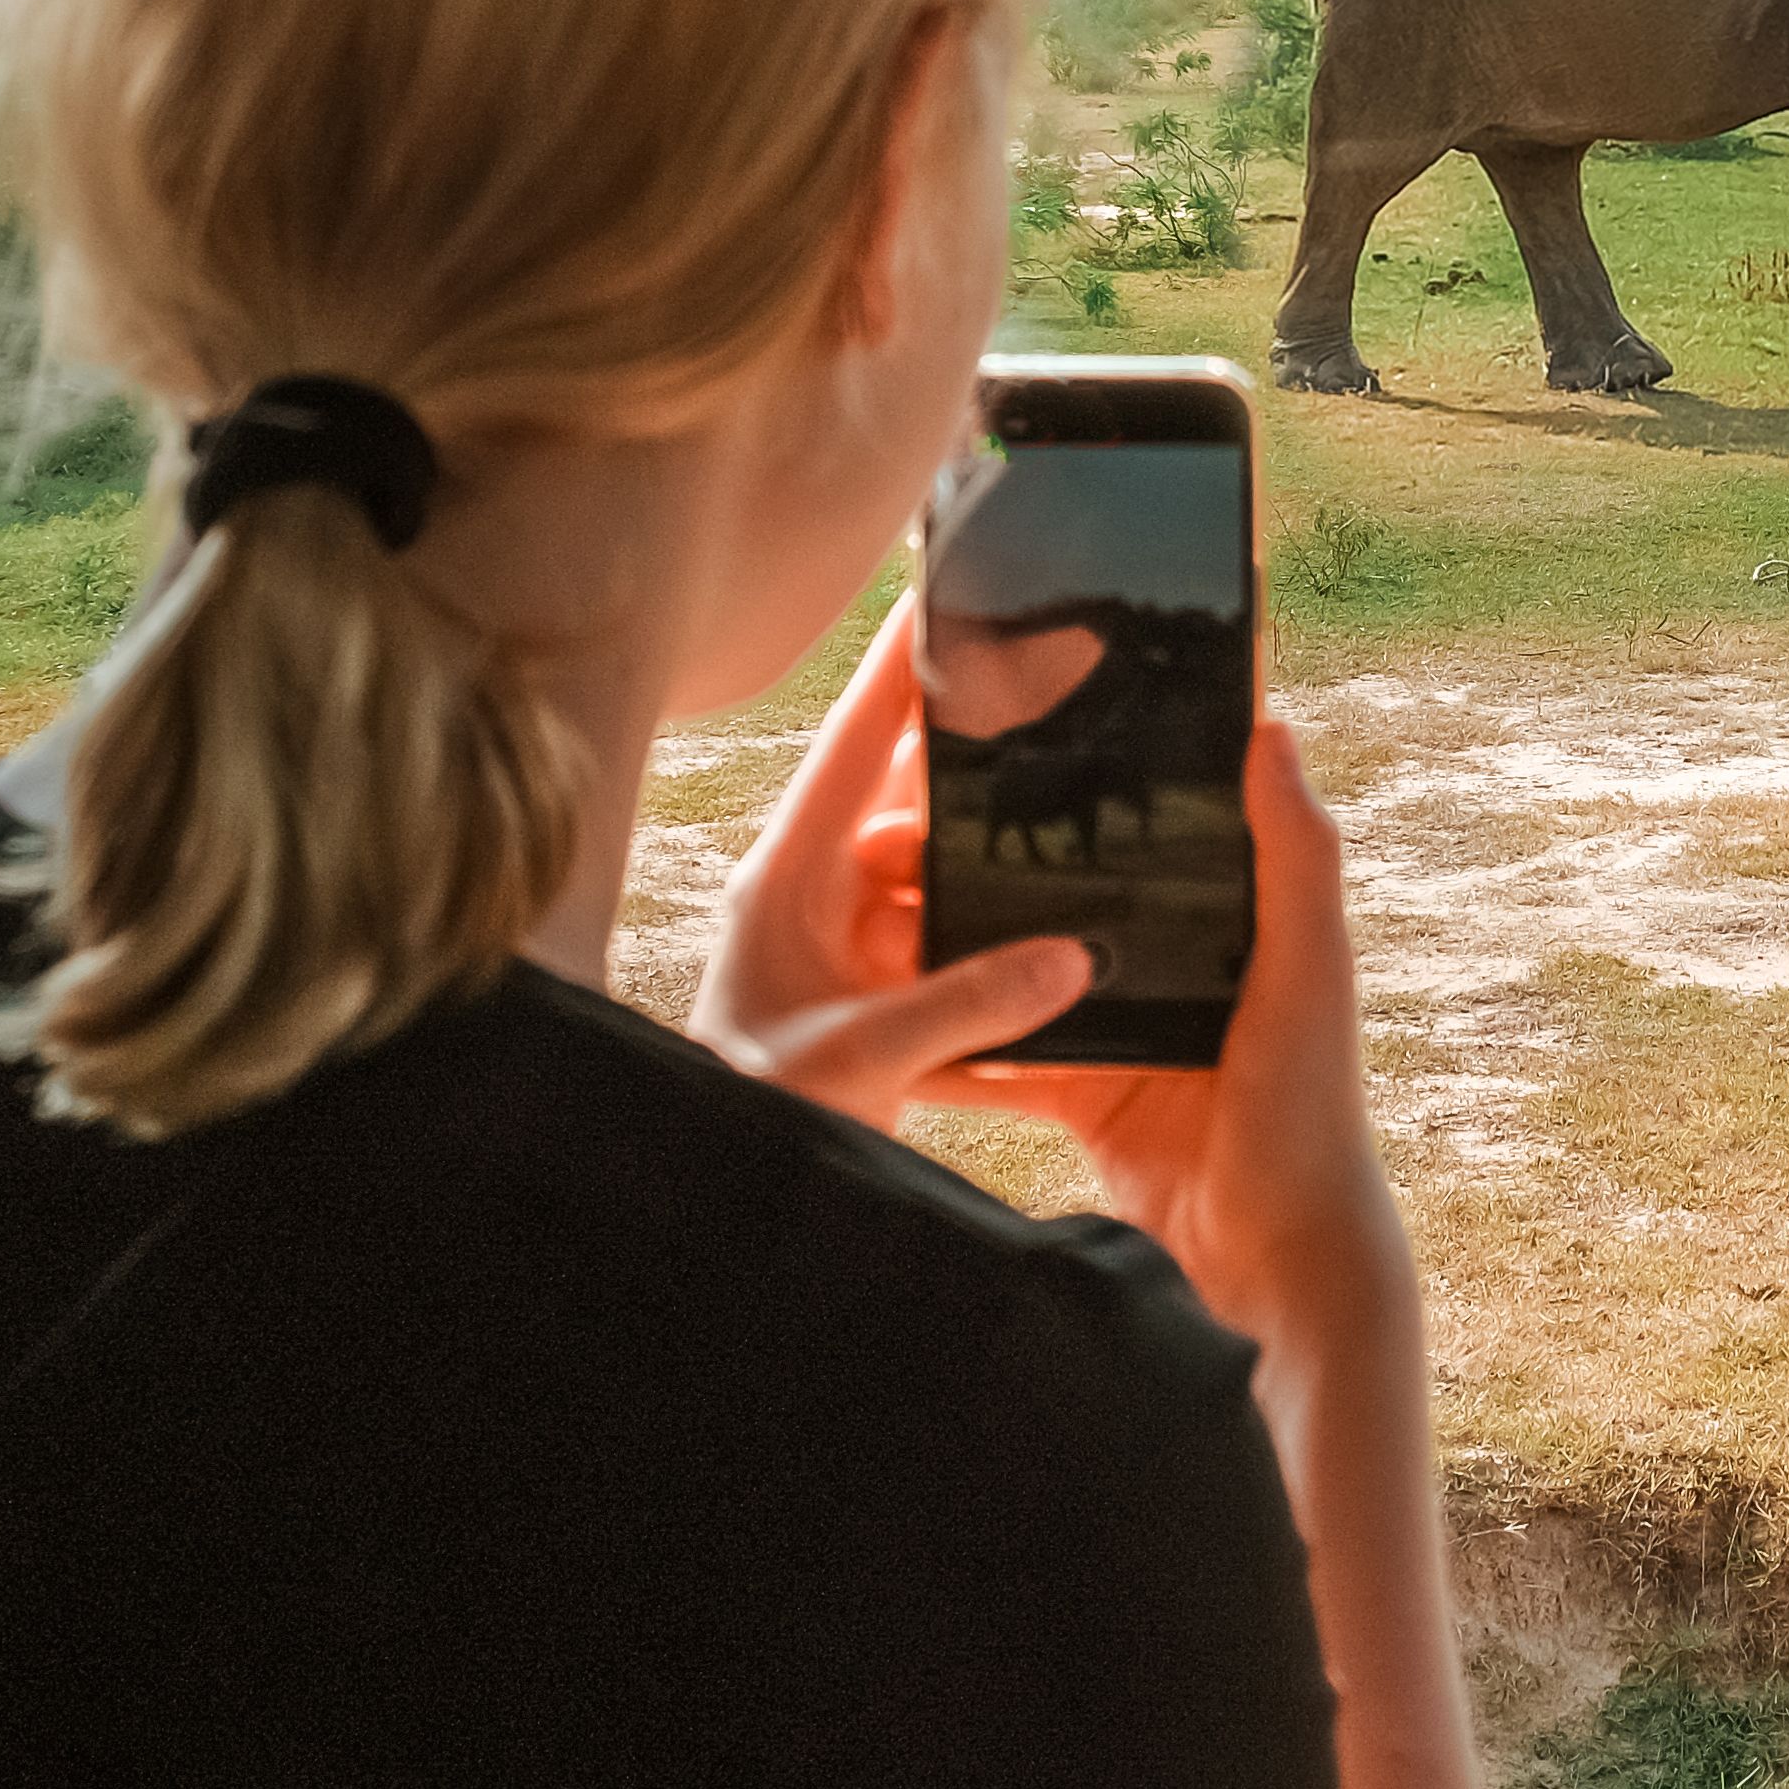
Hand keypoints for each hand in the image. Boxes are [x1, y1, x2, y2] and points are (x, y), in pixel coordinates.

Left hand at [691, 602, 1092, 1127]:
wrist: (709, 1198)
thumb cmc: (751, 1117)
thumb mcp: (860, 1060)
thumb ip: (967, 1006)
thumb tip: (1073, 954)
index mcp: (790, 878)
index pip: (857, 744)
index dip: (903, 666)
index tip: (946, 590)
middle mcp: (817, 895)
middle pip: (913, 804)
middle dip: (983, 776)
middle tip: (1063, 723)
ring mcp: (843, 944)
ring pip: (937, 875)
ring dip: (995, 873)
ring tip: (1079, 846)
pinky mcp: (870, 994)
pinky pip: (945, 943)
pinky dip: (993, 945)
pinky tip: (1055, 945)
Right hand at [918, 707, 1411, 1351]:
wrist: (1273, 1267)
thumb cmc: (1310, 1114)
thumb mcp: (1307, 972)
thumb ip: (1294, 859)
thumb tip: (1270, 728)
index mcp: (1230, 917)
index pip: (1150, 824)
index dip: (1081, 781)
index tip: (998, 734)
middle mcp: (1173, 962)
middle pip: (1061, 892)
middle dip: (981, 861)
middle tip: (894, 835)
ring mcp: (1119, 1028)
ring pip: (1015, 968)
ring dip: (952, 944)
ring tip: (872, 912)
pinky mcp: (1079, 1096)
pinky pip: (997, 1059)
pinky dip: (944, 1044)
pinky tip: (879, 1018)